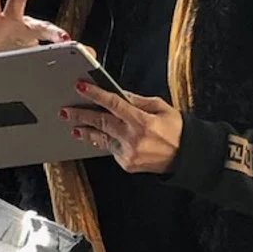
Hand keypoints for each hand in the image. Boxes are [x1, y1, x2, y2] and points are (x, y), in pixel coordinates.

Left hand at [60, 83, 182, 173]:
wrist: (186, 156)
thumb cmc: (176, 130)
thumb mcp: (161, 107)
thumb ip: (138, 101)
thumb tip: (120, 94)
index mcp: (142, 120)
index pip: (113, 104)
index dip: (96, 94)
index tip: (81, 87)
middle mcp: (133, 137)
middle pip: (101, 122)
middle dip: (81, 114)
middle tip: (66, 110)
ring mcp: (129, 153)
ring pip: (102, 138)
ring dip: (86, 131)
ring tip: (74, 126)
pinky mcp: (127, 164)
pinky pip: (111, 149)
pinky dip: (103, 142)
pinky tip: (94, 136)